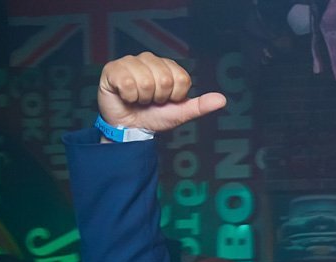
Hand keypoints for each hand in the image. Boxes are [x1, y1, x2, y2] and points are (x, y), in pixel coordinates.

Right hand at [98, 52, 225, 133]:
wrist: (129, 128)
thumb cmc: (154, 117)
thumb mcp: (180, 113)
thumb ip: (200, 106)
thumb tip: (222, 100)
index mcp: (167, 67)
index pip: (181, 79)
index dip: (174, 96)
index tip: (165, 101)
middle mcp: (149, 60)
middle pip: (164, 79)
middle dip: (158, 98)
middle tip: (150, 102)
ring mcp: (130, 62)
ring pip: (146, 81)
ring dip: (143, 99)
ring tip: (138, 100)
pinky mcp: (113, 69)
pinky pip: (127, 82)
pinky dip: (128, 96)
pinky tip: (126, 96)